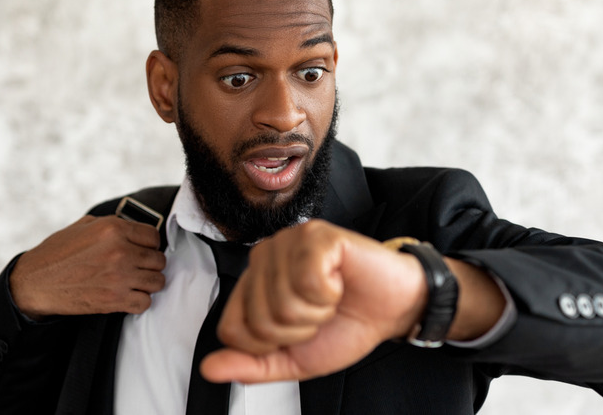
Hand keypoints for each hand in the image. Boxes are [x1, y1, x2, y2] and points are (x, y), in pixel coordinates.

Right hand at [9, 215, 165, 319]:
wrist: (35, 282)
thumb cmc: (58, 253)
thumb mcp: (84, 226)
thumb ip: (112, 224)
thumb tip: (134, 228)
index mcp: (113, 229)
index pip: (154, 237)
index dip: (149, 245)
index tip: (142, 251)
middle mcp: (120, 251)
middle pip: (159, 260)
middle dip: (150, 265)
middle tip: (138, 268)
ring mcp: (119, 277)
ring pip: (157, 282)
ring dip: (148, 283)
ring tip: (135, 282)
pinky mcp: (114, 300)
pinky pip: (145, 302)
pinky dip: (139, 301)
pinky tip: (128, 296)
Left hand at [200, 219, 426, 382]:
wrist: (392, 308)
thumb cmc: (345, 324)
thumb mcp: (294, 358)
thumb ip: (251, 365)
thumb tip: (210, 368)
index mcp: (253, 284)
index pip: (231, 329)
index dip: (269, 344)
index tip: (297, 331)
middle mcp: (264, 258)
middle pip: (258, 319)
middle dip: (298, 330)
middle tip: (319, 313)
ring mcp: (288, 242)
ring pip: (282, 302)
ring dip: (317, 313)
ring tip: (330, 297)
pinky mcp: (316, 235)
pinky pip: (308, 282)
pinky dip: (330, 294)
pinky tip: (339, 281)